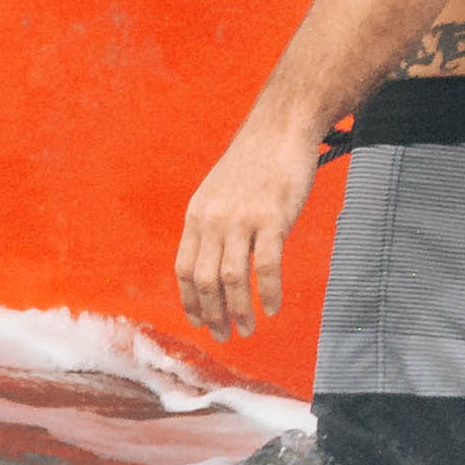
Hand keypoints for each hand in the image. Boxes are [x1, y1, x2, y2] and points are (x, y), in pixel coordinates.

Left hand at [175, 122, 318, 341]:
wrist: (280, 129)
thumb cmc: (254, 161)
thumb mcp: (218, 191)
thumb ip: (213, 224)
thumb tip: (213, 262)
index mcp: (197, 215)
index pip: (184, 269)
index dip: (190, 301)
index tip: (200, 322)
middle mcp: (214, 220)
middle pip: (204, 280)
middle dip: (213, 314)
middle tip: (225, 336)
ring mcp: (242, 219)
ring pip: (232, 278)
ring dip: (238, 311)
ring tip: (247, 329)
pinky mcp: (272, 218)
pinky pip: (266, 265)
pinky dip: (268, 292)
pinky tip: (273, 308)